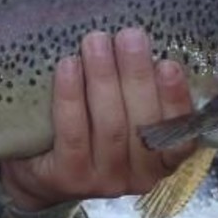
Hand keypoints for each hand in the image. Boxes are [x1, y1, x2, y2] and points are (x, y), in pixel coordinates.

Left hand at [0, 28, 195, 212]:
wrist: (37, 171)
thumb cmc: (89, 130)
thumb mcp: (123, 114)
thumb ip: (138, 90)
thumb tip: (146, 41)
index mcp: (162, 158)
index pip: (180, 132)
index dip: (176, 98)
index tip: (169, 64)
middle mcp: (139, 176)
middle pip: (143, 123)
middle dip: (137, 75)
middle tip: (129, 36)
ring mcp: (105, 181)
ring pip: (110, 126)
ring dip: (104, 79)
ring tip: (96, 42)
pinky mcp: (70, 179)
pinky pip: (74, 134)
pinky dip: (72, 97)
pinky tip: (69, 66)